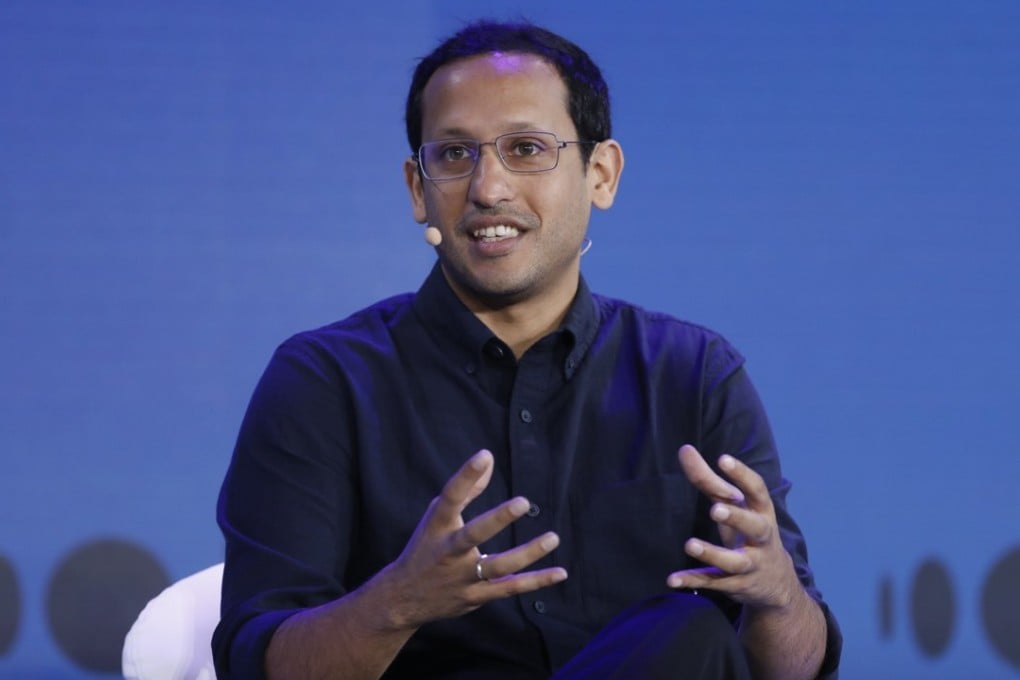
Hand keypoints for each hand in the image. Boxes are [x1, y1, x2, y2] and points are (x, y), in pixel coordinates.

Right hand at [383, 449, 566, 628]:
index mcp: (437, 527)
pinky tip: (560, 572)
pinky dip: (536, 581)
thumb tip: (489, 459)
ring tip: (553, 537)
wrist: (404, 598)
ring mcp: (462, 577)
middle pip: (472, 534)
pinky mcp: (476, 596)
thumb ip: (466, 489)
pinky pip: (509, 588)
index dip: (466, 475)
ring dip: (527, 554)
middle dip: (497, 519)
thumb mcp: (438, 516)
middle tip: (523, 502)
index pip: (450, 497)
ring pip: (497, 567)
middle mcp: (448, 552)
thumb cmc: (427, 546)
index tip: (484, 455)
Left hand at [667, 444, 800, 609]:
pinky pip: (714, 583)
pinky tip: (673, 579)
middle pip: (756, 527)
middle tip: (716, 510)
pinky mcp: (735, 585)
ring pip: (735, 562)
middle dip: (737, 518)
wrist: (777, 585)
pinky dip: (693, 581)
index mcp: (762, 513)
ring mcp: (750, 565)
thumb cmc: (749, 533)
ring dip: (713, 553)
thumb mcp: (735, 507)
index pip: (758, 491)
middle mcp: (761, 539)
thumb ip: (709, 480)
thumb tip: (684, 449)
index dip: (742, 475)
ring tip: (690, 544)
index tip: (723, 459)